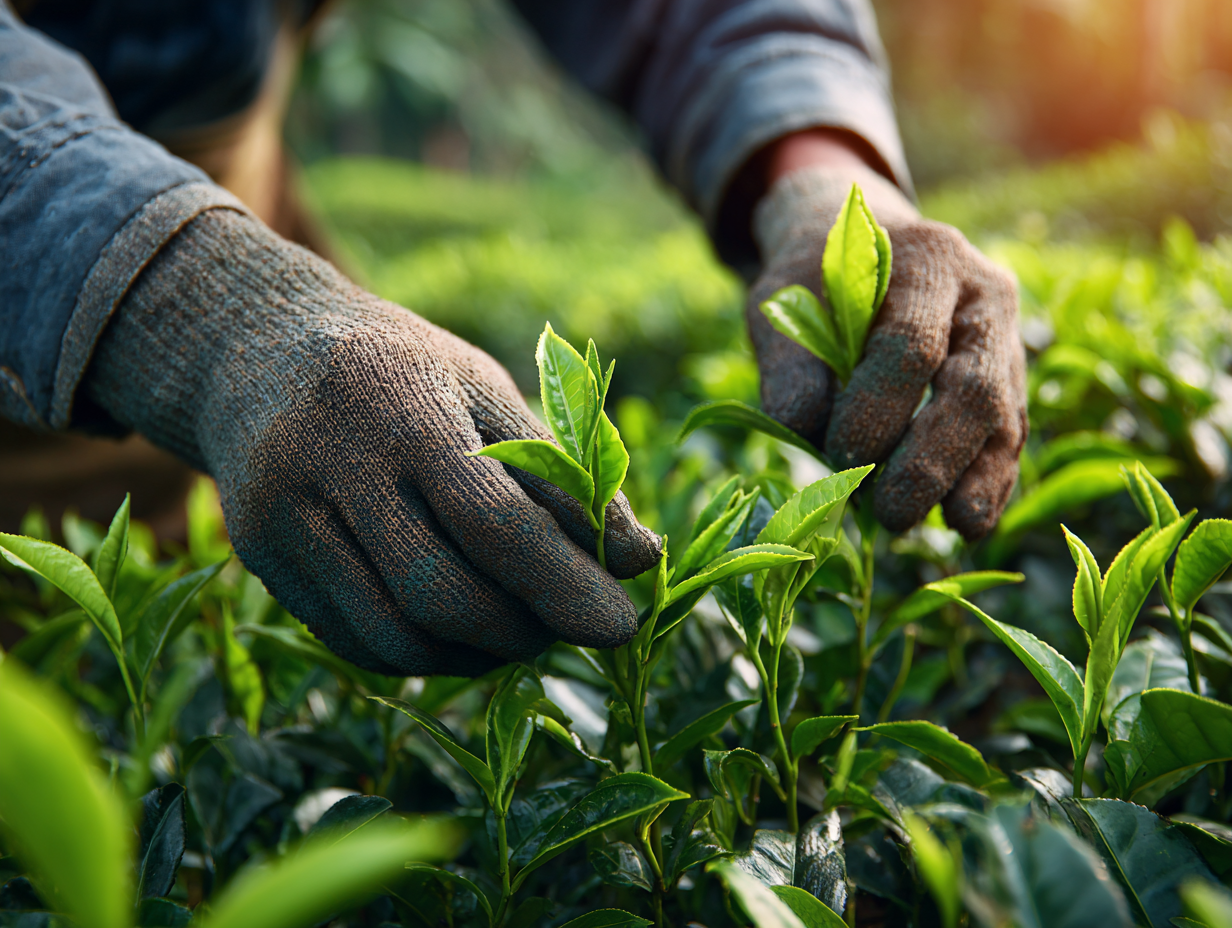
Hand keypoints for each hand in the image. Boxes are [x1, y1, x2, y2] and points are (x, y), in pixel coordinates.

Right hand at [83, 209, 660, 675]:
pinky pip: (357, 644)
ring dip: (476, 656)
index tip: (622, 625)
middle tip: (566, 625)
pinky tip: (459, 631)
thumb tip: (643, 559)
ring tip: (518, 629)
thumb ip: (562, 474)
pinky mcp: (263, 563)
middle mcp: (328, 465)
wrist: (257, 350)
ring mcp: (280, 521)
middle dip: (521, 630)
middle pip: (439, 594)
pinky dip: (426, 655)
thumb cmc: (401, 370)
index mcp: (399, 404)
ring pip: (393, 639)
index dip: (564, 584)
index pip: (491, 519)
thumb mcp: (486, 390)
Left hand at [746, 136, 1026, 539]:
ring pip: (1005, 418)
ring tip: (952, 529)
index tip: (840, 457)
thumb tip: (804, 433)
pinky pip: (1010, 437)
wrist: (864, 254)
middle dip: (934, 459)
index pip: (910, 345)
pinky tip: (968, 523)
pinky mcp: (1012, 380)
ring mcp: (1007, 338)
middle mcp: (984, 294)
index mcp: (927, 258)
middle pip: (975, 387)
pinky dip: (989, 483)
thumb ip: (789, 364)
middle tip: (892, 513)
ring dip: (975, 481)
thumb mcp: (783, 304)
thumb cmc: (816, 284)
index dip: (878, 410)